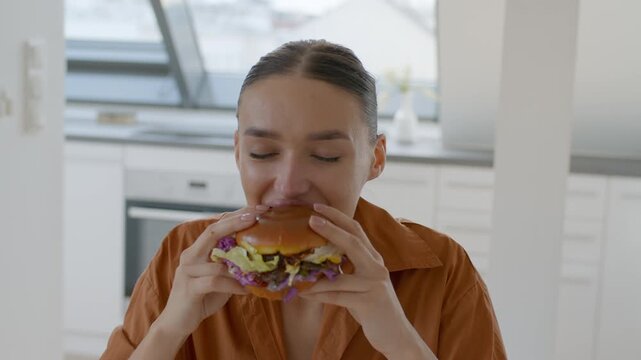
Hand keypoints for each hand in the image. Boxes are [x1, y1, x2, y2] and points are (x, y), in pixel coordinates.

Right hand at [155, 205, 266, 337]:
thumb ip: (232, 264)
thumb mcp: (220, 277)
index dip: (237, 215)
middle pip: (213, 231)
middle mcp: (190, 256)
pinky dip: (234, 285)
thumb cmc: (201, 298)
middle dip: (236, 221)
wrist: (177, 323)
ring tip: (260, 270)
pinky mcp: (190, 288)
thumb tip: (259, 254)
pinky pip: (216, 281)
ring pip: (218, 261)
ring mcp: (188, 271)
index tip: (259, 208)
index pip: (217, 225)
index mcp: (197, 250)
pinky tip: (247, 290)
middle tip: (257, 215)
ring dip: (242, 267)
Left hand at [299, 203, 434, 358]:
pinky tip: (303, 293)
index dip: (338, 217)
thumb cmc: (371, 306)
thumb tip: (316, 259)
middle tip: (310, 218)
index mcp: (373, 258)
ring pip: (340, 274)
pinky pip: (338, 296)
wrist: (395, 333)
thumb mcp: (360, 282)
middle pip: (353, 241)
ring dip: (314, 274)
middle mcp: (376, 267)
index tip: (317, 207)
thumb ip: (345, 269)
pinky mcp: (369, 302)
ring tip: (294, 269)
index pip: (356, 230)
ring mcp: (375, 284)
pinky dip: (318, 294)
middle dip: (330, 228)